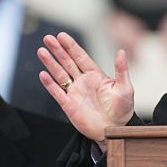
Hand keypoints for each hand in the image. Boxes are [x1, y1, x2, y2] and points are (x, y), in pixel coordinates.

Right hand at [38, 32, 134, 147]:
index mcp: (95, 75)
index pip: (80, 57)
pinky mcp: (69, 105)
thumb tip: (121, 51)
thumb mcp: (125, 88)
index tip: (62, 35)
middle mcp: (83, 82)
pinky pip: (57, 93)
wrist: (114, 131)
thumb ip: (121, 70)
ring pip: (59, 75)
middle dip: (57, 50)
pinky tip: (43, 74)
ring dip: (50, 63)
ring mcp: (75, 93)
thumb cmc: (122, 110)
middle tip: (47, 38)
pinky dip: (49, 84)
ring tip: (41, 51)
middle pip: (67, 62)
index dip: (71, 46)